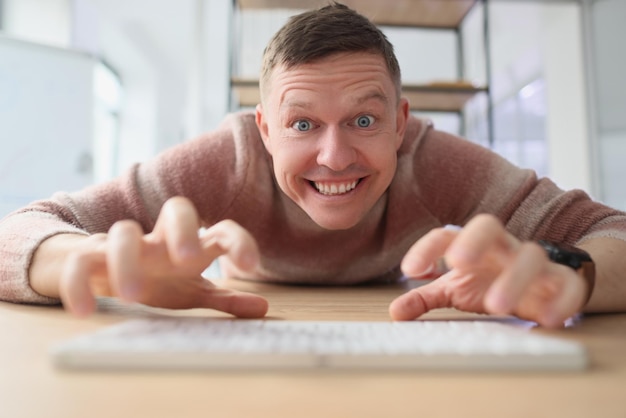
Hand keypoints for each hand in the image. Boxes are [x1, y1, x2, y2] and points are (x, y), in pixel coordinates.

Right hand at [56, 197, 267, 317]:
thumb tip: (263, 307)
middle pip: (177, 209)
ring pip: (123, 232)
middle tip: (186, 258)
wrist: (103, 270)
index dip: (238, 241)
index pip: (221, 229)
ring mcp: (124, 245)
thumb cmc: (158, 279)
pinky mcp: (87, 260)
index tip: (251, 265)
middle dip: (183, 228)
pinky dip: (78, 285)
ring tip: (132, 297)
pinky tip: (85, 312)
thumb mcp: (192, 291)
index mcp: (190, 244)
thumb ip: (225, 298)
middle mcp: (160, 238)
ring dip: (126, 260)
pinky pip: (78, 263)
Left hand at [389, 214, 586, 327]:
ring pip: (530, 256)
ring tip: (496, 305)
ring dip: (514, 279)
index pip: (446, 234)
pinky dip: (560, 300)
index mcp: (472, 246)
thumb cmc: (490, 280)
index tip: (409, 269)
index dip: (427, 248)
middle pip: (489, 226)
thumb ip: (425, 298)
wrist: (543, 282)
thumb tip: (395, 311)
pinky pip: (567, 284)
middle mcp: (502, 247)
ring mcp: (534, 262)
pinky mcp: (563, 282)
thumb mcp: (455, 289)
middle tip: (458, 262)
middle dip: (473, 240)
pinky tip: (546, 318)